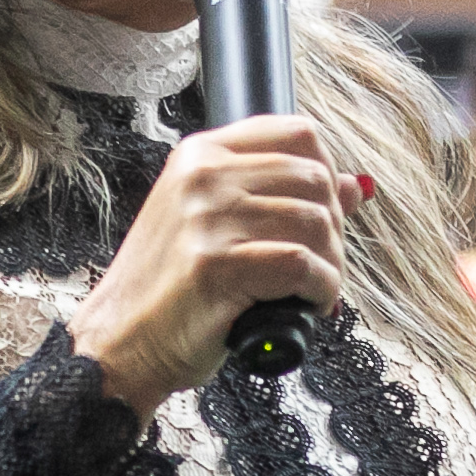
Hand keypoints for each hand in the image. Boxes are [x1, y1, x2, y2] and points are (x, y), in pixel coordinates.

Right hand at [71, 114, 352, 411]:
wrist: (120, 342)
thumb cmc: (170, 290)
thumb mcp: (220, 227)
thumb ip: (282, 198)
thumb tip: (355, 186)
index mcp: (201, 155)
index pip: (298, 133)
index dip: (328, 173)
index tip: (324, 213)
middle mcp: (203, 176)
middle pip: (315, 178)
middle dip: (334, 228)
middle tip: (321, 265)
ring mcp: (207, 218)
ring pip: (315, 222)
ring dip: (331, 265)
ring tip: (313, 291)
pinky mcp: (216, 265)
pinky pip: (301, 265)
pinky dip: (321, 289)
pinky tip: (310, 304)